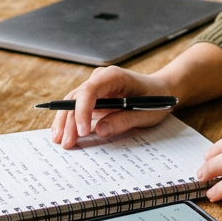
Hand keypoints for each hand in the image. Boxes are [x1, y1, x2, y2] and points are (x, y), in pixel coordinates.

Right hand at [51, 66, 174, 148]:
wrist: (161, 90)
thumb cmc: (156, 99)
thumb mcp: (146, 113)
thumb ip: (123, 120)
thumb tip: (100, 130)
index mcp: (113, 77)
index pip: (90, 91)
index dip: (83, 111)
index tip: (83, 131)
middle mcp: (100, 79)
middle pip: (76, 98)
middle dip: (69, 121)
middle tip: (66, 143)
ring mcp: (95, 88)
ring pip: (72, 103)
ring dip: (65, 122)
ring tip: (60, 141)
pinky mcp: (93, 98)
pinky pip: (77, 108)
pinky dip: (70, 121)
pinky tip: (63, 134)